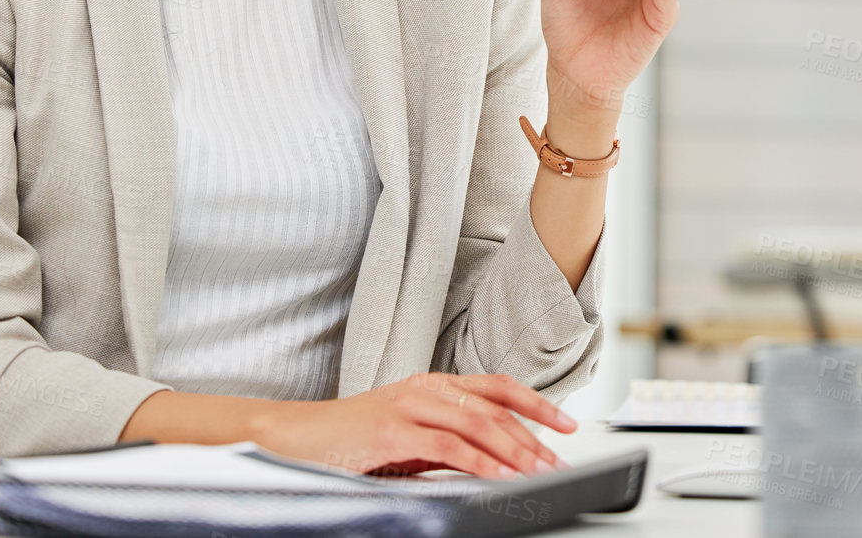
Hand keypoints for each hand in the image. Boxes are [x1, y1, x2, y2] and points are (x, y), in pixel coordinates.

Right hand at [251, 372, 576, 477]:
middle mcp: (425, 387)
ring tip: (539, 471)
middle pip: (495, 406)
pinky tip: (499, 477)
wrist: (295, 438)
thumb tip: (495, 461)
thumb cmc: (352, 441)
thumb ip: (447, 442)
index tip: (566, 424)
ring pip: (478, 424)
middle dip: (533, 435)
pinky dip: (479, 462)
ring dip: (514, 450)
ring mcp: (408, 405)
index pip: (496, 386)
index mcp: (432, 385)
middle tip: (559, 459)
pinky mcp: (392, 430)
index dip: (536, 403)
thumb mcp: (409, 438)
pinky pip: (447, 446)